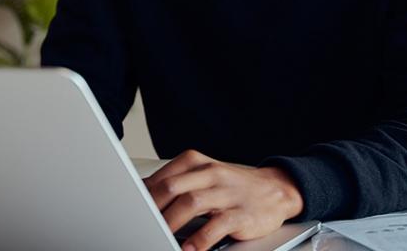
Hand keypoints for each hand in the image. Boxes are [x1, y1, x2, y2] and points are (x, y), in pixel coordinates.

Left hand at [143, 149, 303, 250]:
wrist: (276, 190)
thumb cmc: (233, 186)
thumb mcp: (204, 177)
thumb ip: (176, 182)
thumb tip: (141, 191)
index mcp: (198, 163)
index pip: (164, 176)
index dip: (144, 194)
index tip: (130, 208)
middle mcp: (212, 174)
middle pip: (173, 187)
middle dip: (151, 207)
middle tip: (138, 223)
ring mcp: (227, 193)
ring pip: (192, 203)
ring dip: (171, 222)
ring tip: (157, 236)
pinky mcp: (242, 213)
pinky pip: (217, 226)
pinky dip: (200, 240)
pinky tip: (189, 250)